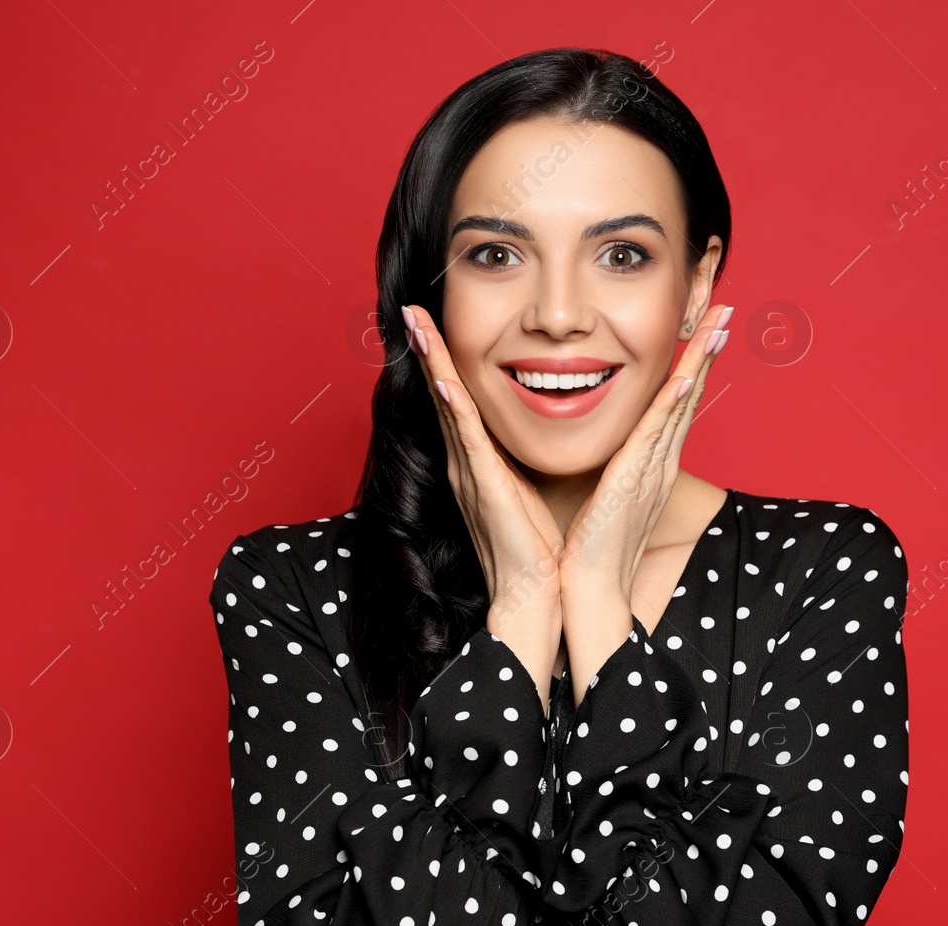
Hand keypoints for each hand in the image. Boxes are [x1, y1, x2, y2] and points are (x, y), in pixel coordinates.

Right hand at [403, 304, 564, 705]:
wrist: (533, 597)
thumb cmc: (537, 548)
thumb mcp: (527, 491)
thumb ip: (520, 462)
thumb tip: (536, 434)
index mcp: (478, 462)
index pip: (457, 400)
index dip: (443, 359)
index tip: (432, 321)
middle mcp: (466, 463)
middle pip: (442, 393)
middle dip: (426, 348)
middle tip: (410, 307)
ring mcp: (469, 473)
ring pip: (447, 405)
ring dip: (431, 361)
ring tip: (416, 321)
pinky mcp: (483, 487)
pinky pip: (465, 437)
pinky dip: (452, 404)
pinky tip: (442, 376)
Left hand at [557, 303, 731, 696]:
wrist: (587, 589)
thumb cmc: (589, 547)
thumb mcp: (604, 495)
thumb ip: (610, 466)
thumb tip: (609, 447)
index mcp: (649, 463)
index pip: (676, 403)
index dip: (693, 362)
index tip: (704, 326)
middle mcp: (658, 461)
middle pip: (689, 394)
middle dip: (707, 349)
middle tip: (723, 306)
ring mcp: (651, 470)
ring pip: (681, 404)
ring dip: (700, 362)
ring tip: (717, 322)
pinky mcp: (635, 481)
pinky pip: (657, 434)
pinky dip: (674, 403)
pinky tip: (686, 375)